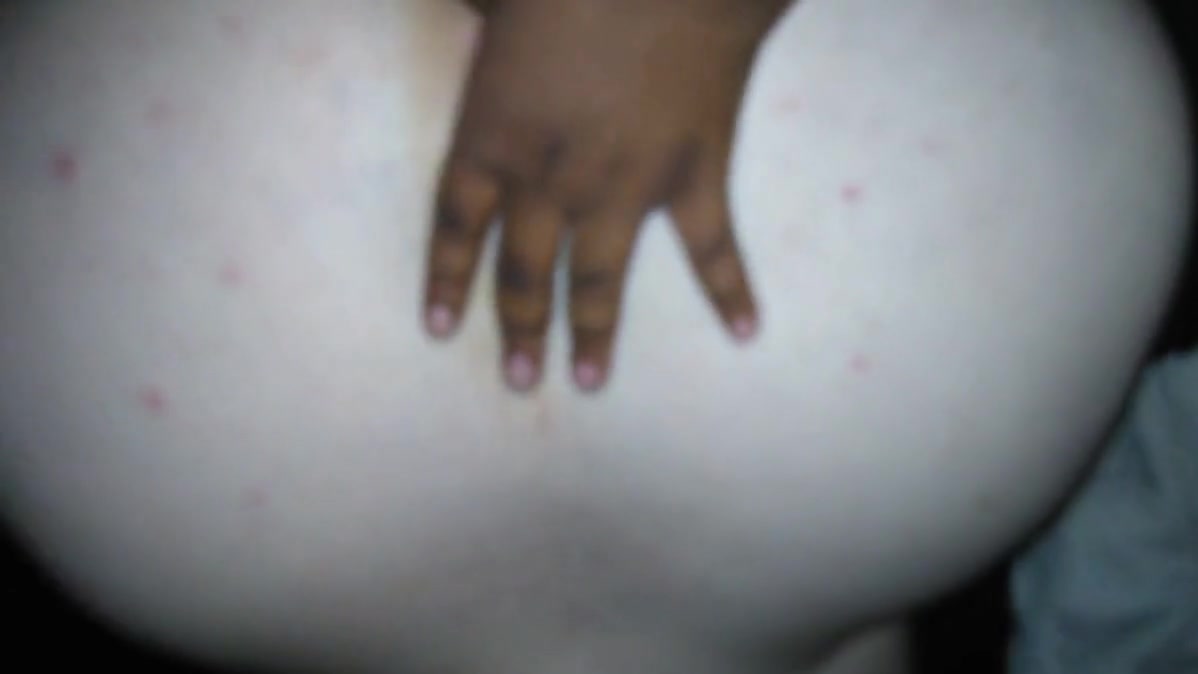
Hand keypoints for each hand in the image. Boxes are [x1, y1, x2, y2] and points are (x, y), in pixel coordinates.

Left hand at [424, 0, 790, 391]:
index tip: (441, 331)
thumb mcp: (500, 3)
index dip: (448, 280)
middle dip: (520, 329)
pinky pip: (713, 247)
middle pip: (526, 272)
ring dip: (595, 334)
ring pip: (602, 279)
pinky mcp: (697, 176)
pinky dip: (730, 288)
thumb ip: (476, 24)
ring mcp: (628, 187)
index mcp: (495, 135)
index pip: (458, 225)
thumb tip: (462, 16)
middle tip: (520, 380)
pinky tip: (745, 331)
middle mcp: (553, 180)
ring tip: (588, 381)